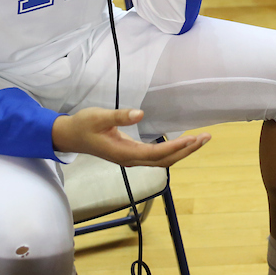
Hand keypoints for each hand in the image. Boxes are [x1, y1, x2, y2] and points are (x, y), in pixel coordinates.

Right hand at [51, 107, 209, 166]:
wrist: (70, 136)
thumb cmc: (84, 125)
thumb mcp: (99, 117)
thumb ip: (119, 116)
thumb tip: (140, 113)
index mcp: (125, 153)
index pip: (157, 153)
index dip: (176, 147)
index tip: (192, 138)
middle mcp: (131, 160)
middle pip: (165, 160)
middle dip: (186, 150)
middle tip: (205, 138)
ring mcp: (131, 159)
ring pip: (162, 160)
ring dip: (182, 151)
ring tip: (199, 140)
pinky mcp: (131, 155)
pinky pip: (156, 157)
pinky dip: (172, 150)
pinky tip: (181, 142)